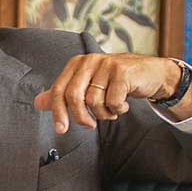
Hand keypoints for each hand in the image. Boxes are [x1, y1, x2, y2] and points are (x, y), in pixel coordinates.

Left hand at [33, 53, 185, 133]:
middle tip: (89, 125)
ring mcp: (107, 65)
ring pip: (95, 101)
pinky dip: (118, 110)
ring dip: (104, 114)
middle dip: (80, 116)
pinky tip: (124, 104)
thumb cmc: (117, 81)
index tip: (61, 129)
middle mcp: (89, 61)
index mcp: (77, 64)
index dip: (57, 112)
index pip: (59, 90)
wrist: (152, 74)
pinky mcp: (123, 72)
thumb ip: (64, 94)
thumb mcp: (89, 86)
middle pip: (74, 96)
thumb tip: (38, 102)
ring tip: (112, 109)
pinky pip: (113, 102)